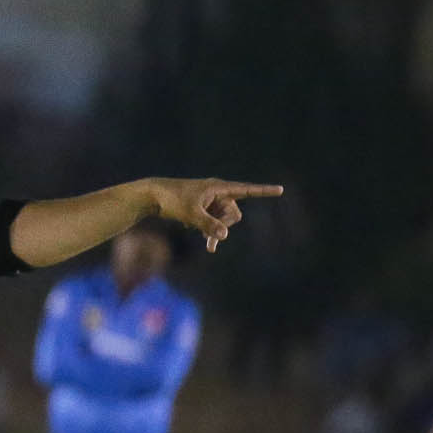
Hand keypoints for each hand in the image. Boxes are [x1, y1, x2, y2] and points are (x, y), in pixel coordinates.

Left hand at [150, 178, 283, 252]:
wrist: (152, 197)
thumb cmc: (172, 201)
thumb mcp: (191, 215)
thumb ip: (209, 226)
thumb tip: (225, 235)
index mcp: (218, 187)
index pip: (246, 190)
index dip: (263, 191)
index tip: (280, 190)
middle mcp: (217, 193)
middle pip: (234, 213)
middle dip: (225, 226)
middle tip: (208, 235)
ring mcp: (210, 201)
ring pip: (224, 221)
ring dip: (217, 232)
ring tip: (207, 245)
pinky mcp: (203, 209)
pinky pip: (215, 223)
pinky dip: (211, 232)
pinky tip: (203, 240)